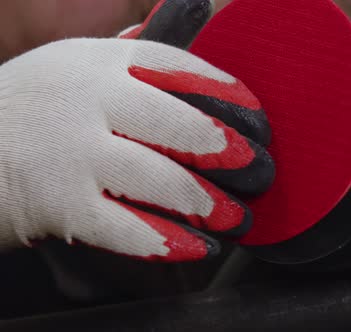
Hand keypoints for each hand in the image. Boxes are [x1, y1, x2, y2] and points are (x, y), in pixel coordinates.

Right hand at [0, 2, 272, 261]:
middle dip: (220, 145)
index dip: (222, 87)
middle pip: (171, 120)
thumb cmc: (36, 108)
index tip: (256, 111)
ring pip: (153, 177)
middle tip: (255, 165)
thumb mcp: (76, 67)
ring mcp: (70, 152)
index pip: (173, 64)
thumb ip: (131, 61)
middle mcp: (87, 100)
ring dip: (202, 200)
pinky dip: (163, 240)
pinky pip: (122, 226)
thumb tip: (194, 38)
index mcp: (98, 62)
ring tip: (233, 216)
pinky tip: (196, 247)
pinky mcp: (57, 203)